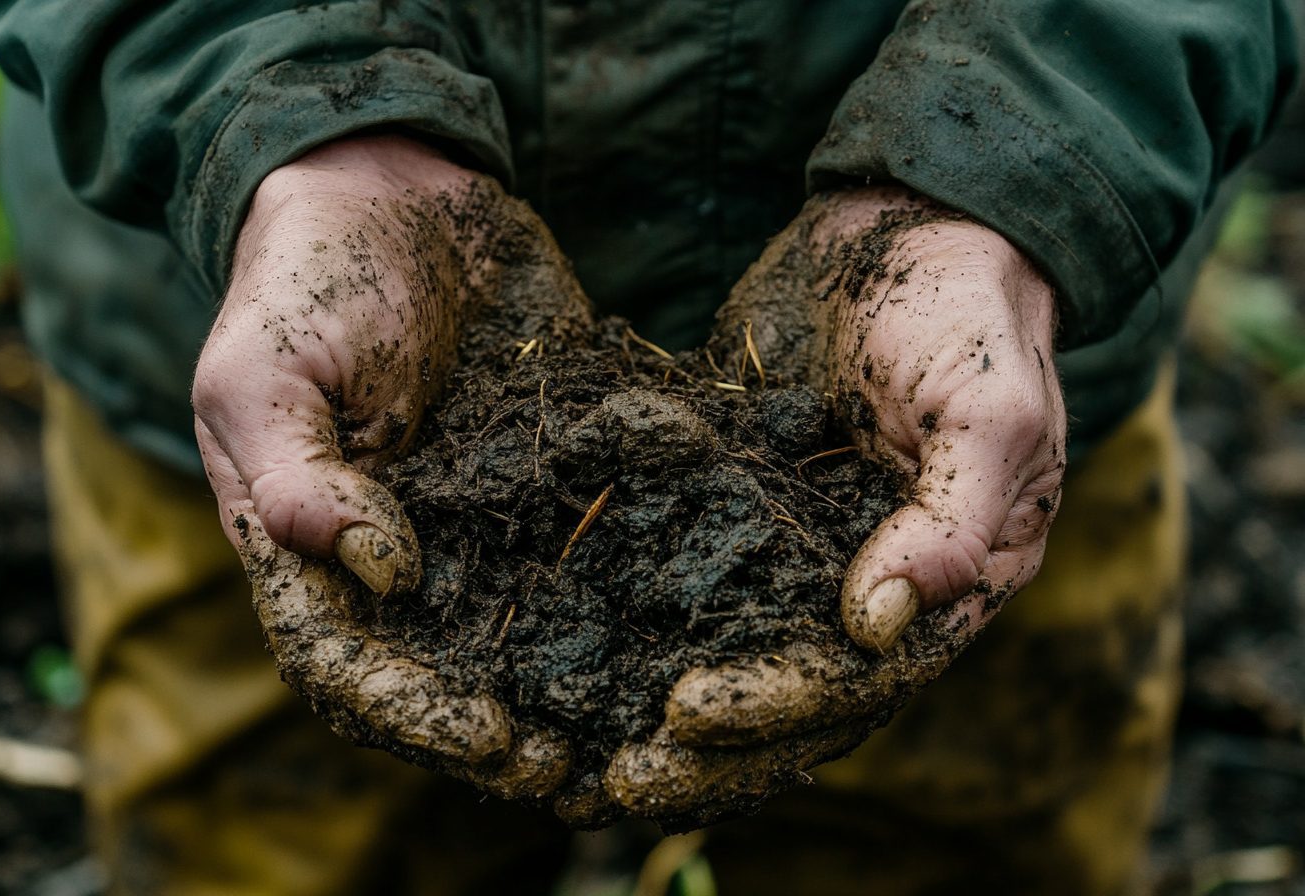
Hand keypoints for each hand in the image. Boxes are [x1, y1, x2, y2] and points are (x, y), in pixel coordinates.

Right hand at [192, 134, 592, 802]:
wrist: (396, 191)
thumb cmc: (309, 281)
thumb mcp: (266, 373)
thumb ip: (299, 478)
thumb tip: (386, 573)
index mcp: (309, 545)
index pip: (348, 663)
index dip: (412, 716)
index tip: (492, 739)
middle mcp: (396, 552)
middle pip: (439, 673)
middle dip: (500, 734)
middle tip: (579, 770)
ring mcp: (475, 518)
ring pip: (519, 628)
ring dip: (572, 687)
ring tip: (641, 735)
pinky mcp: (545, 474)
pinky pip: (586, 541)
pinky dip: (628, 587)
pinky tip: (688, 618)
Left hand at [605, 187, 1066, 824]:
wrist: (909, 221)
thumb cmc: (970, 314)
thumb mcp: (992, 413)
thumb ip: (954, 521)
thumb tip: (875, 626)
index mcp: (944, 585)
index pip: (858, 681)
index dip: (778, 708)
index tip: (687, 716)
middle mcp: (868, 583)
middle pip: (785, 689)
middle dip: (705, 741)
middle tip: (613, 773)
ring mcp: (799, 543)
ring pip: (728, 642)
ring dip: (659, 698)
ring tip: (576, 738)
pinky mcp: (741, 496)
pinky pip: (687, 561)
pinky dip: (635, 604)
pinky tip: (567, 635)